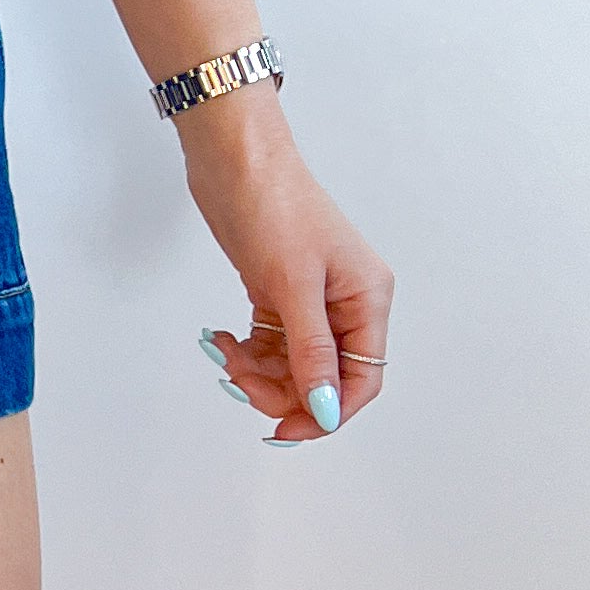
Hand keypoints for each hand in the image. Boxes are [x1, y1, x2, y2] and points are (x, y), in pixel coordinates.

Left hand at [181, 90, 391, 444]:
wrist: (233, 159)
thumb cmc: (274, 204)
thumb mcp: (294, 285)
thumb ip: (311, 352)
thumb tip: (325, 409)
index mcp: (368, 299)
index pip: (362, 380)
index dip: (327, 412)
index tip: (287, 429)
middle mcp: (345, 303)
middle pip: (324, 379)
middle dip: (281, 391)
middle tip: (241, 383)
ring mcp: (311, 300)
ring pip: (292, 365)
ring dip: (256, 372)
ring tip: (226, 354)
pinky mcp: (278, 293)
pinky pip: (269, 344)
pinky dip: (245, 352)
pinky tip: (221, 338)